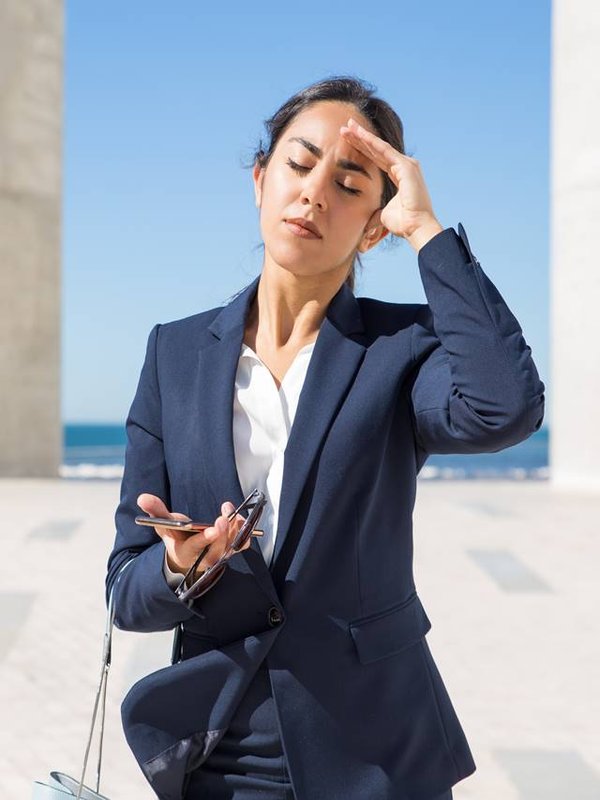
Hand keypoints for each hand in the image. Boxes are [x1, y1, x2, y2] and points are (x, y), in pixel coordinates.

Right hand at [136, 493, 250, 575]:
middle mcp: (204, 557)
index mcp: (185, 552)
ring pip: (231, 546)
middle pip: (217, 549)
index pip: (196, 547)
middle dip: (222, 533)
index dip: (205, 538)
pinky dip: (244, 532)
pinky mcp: (230, 550)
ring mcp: (219, 555)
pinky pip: (242, 544)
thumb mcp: (164, 524)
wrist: (188, 553)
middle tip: (223, 517)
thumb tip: (142, 498)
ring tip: (230, 510)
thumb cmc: (176, 536)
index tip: (213, 528)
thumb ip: (155, 511)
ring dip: (234, 528)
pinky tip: (239, 517)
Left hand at [340, 117, 443, 251]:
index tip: (348, 141)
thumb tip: (367, 222)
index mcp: (399, 176)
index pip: (377, 158)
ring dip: (363, 136)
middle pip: (377, 149)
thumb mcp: (383, 214)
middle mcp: (404, 167)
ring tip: (348, 126)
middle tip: (345, 127)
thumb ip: (375, 213)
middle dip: (361, 138)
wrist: (416, 228)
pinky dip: (371, 142)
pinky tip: (360, 134)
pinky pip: (385, 151)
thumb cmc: (403, 224)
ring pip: (380, 147)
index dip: (362, 149)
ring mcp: (407, 165)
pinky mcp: (406, 166)